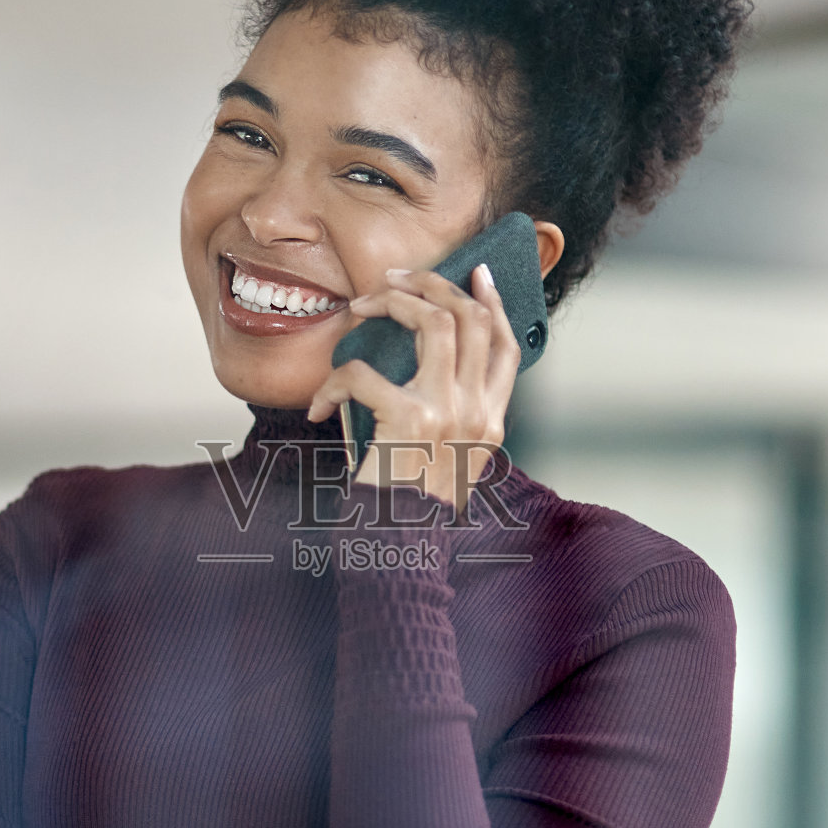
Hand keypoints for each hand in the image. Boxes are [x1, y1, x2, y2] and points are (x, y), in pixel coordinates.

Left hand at [305, 262, 519, 511]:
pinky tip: (322, 407)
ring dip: (392, 302)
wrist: (399, 553)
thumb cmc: (409, 508)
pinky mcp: (408, 422)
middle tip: (394, 277)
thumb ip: (450, 418)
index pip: (506, 346)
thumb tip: (426, 370)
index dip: (493, 303)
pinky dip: (333, 382)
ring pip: (434, 321)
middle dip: (431, 284)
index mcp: (490, 422)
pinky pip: (364, 372)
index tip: (475, 274)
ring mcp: (448, 414)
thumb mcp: (447, 461)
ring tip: (360, 307)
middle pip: (470, 318)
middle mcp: (478, 413)